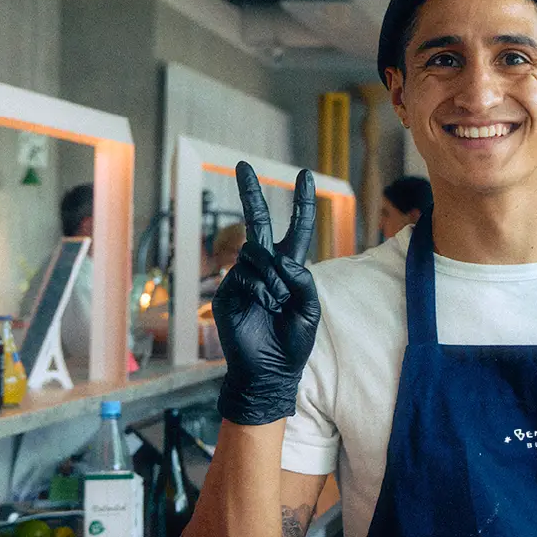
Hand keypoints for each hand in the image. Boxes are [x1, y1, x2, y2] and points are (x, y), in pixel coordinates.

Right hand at [212, 163, 320, 425]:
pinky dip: (261, 291)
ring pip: (256, 255)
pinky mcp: (226, 292)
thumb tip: (283, 259)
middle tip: (243, 164)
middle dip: (251, 193)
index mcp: (289, 269)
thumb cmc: (293, 342)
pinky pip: (245, 277)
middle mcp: (264, 268)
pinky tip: (265, 308)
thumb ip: (304, 281)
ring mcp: (242, 278)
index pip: (296, 229)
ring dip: (274, 278)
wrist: (269, 372)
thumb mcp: (310, 310)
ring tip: (278, 303)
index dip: (302, 203)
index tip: (306, 175)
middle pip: (256, 222)